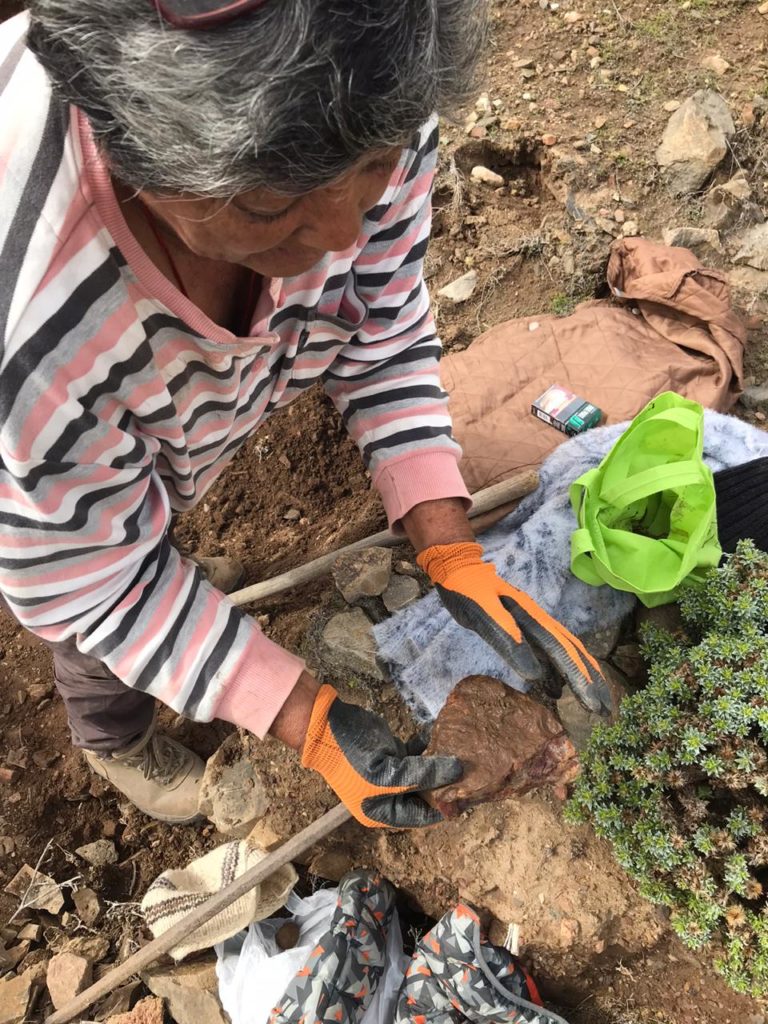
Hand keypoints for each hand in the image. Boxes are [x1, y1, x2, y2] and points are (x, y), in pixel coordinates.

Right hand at [301, 685, 462, 827]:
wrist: (326, 725)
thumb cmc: (352, 758)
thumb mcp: (390, 772)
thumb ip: (424, 773)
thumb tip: (459, 771)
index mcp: (384, 811)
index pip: (423, 815)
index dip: (446, 805)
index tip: (470, 792)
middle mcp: (390, 796)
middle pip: (426, 793)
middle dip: (445, 782)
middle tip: (472, 770)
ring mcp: (391, 773)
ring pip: (423, 772)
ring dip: (439, 763)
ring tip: (462, 753)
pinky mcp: (392, 752)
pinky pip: (416, 754)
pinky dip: (429, 747)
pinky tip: (442, 737)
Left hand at [417, 542, 610, 714]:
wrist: (458, 567)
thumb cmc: (467, 589)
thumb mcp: (482, 612)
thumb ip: (507, 638)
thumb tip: (535, 673)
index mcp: (533, 619)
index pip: (564, 653)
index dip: (580, 679)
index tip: (594, 705)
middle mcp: (539, 621)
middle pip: (573, 654)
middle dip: (591, 682)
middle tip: (605, 711)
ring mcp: (533, 623)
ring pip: (566, 652)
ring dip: (582, 677)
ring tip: (595, 703)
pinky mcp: (524, 627)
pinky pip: (549, 651)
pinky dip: (559, 671)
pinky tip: (560, 689)